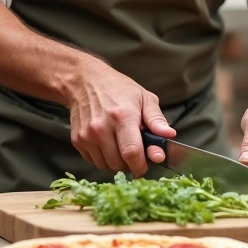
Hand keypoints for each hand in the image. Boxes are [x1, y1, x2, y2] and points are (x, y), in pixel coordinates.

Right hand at [64, 57, 174, 176]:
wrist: (85, 82)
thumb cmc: (118, 89)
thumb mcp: (144, 98)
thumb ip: (157, 120)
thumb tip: (169, 136)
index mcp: (122, 116)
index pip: (131, 152)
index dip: (141, 165)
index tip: (146, 165)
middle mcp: (102, 127)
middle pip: (119, 163)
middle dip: (131, 163)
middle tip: (135, 151)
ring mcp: (87, 135)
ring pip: (106, 166)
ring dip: (117, 162)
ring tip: (121, 145)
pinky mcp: (77, 140)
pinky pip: (94, 162)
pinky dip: (104, 158)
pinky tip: (108, 143)